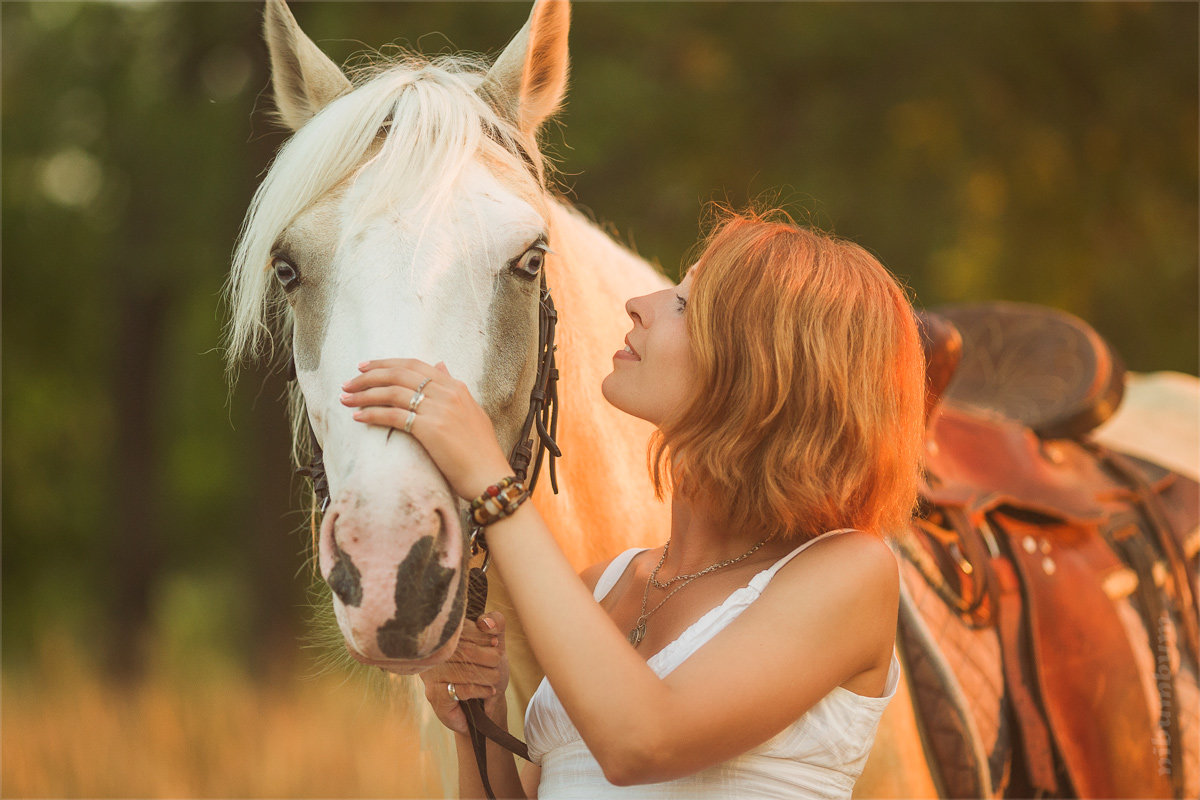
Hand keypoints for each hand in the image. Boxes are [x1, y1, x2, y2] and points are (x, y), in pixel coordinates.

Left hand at [340, 358, 512, 499]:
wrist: (489, 475)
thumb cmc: (480, 450)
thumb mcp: (470, 410)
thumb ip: (452, 388)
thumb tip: (440, 365)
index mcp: (456, 386)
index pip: (415, 365)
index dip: (386, 363)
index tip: (365, 367)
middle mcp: (447, 393)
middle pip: (399, 374)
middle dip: (369, 376)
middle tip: (349, 383)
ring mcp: (439, 409)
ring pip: (392, 392)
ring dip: (365, 394)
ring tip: (347, 399)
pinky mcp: (431, 428)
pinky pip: (394, 415)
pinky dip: (373, 414)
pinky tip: (359, 417)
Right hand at [417, 612, 510, 734]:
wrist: (484, 702)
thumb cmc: (487, 667)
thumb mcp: (496, 640)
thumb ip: (495, 622)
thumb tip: (486, 622)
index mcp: (445, 634)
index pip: (463, 628)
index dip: (484, 636)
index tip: (495, 643)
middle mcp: (433, 652)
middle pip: (467, 651)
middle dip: (490, 658)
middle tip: (496, 664)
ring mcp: (431, 674)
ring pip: (467, 672)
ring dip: (489, 676)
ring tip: (494, 678)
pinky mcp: (434, 694)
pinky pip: (463, 690)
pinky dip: (481, 690)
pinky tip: (488, 690)